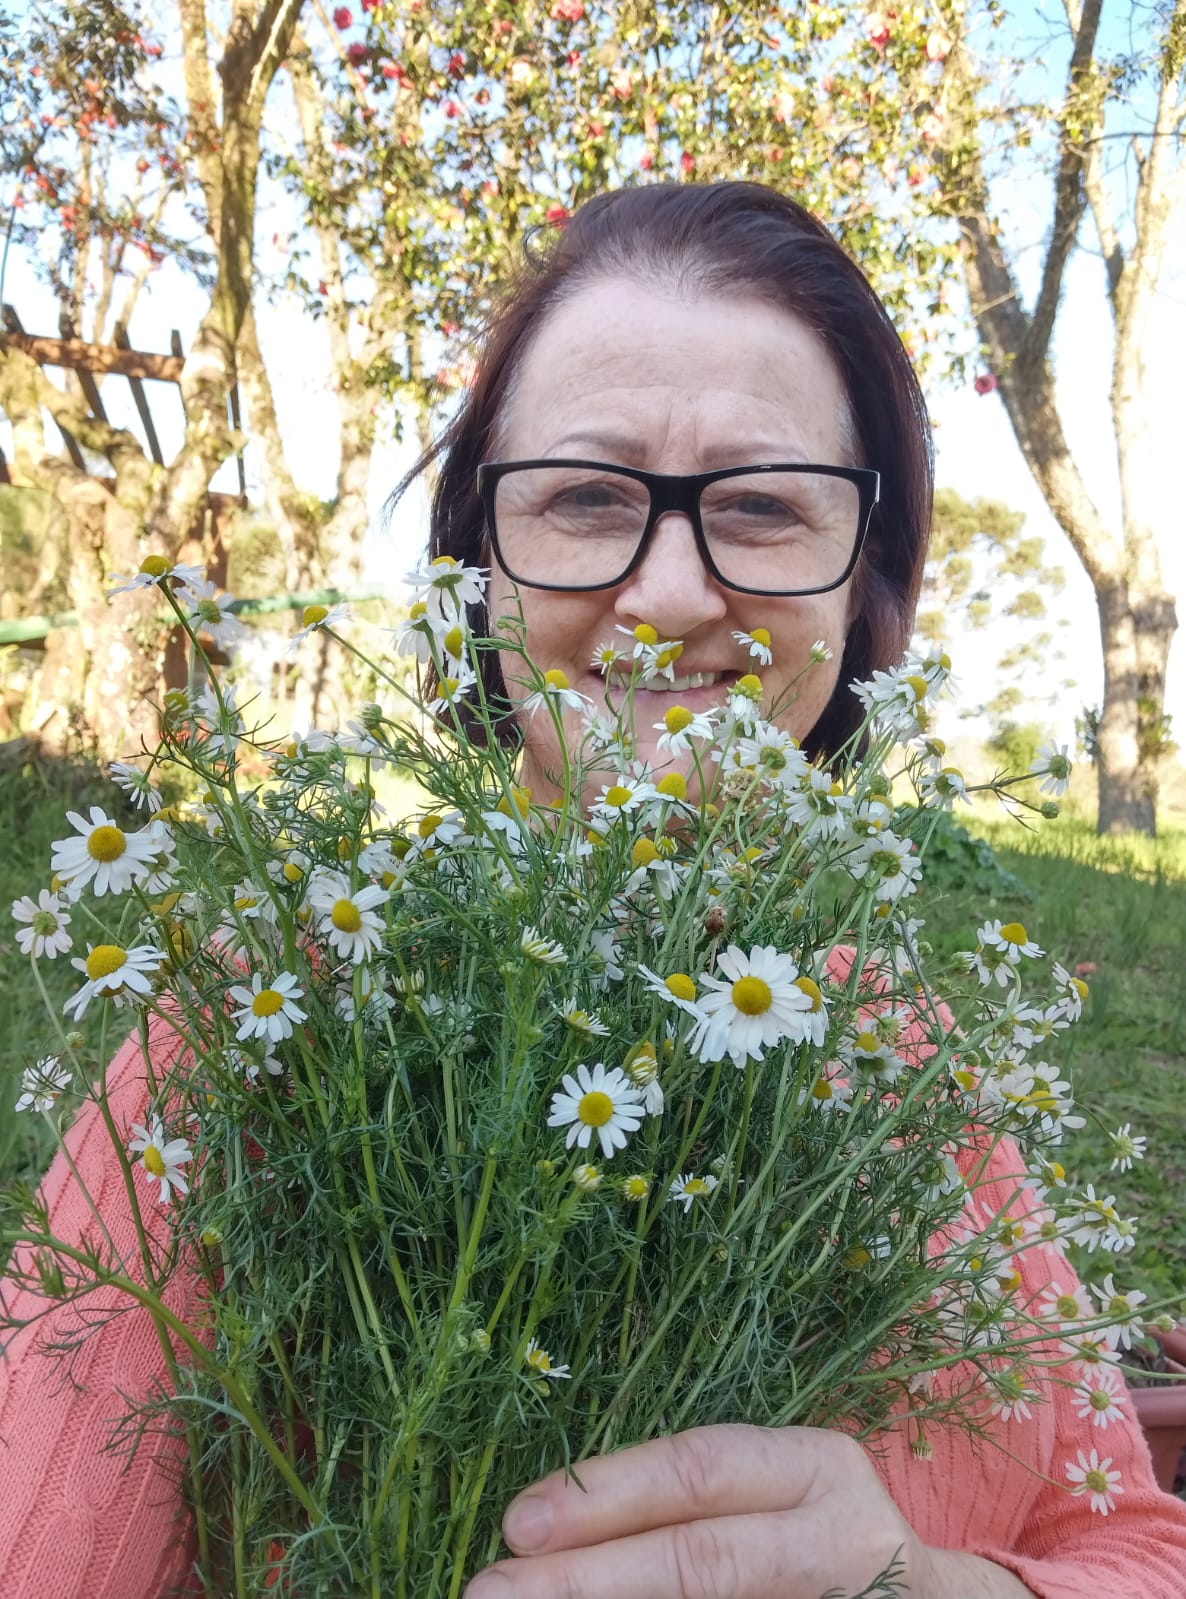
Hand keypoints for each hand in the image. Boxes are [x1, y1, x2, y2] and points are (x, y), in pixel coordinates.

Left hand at [462, 1423, 943, 1598]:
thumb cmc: (820, 1533)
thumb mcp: (773, 1494)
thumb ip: (687, 1505)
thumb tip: (545, 1531)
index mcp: (815, 1465)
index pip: (698, 1469)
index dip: (605, 1494)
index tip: (516, 1523)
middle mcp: (841, 1532)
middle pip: (704, 1557)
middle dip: (589, 1577)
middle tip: (492, 1591)